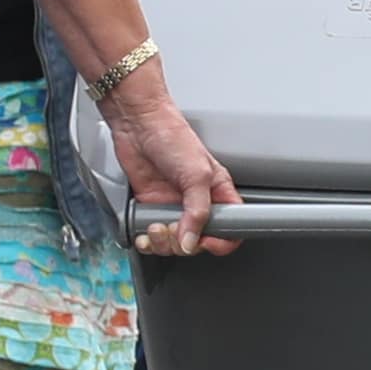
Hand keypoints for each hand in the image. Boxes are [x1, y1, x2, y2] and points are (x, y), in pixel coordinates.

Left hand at [103, 68, 241, 251]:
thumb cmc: (173, 137)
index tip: (205, 242)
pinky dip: (146, 241)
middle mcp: (196, 203)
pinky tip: (144, 232)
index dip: (221, 241)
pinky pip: (151, 237)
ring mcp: (172, 207)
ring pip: (173, 244)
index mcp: (218, 193)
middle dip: (183, 243)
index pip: (231, 228)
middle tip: (173, 229)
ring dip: (162, 242)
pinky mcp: (150, 208)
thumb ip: (197, 211)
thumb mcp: (196, 174)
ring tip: (156, 226)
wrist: (138, 125)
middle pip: (198, 242)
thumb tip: (191, 242)